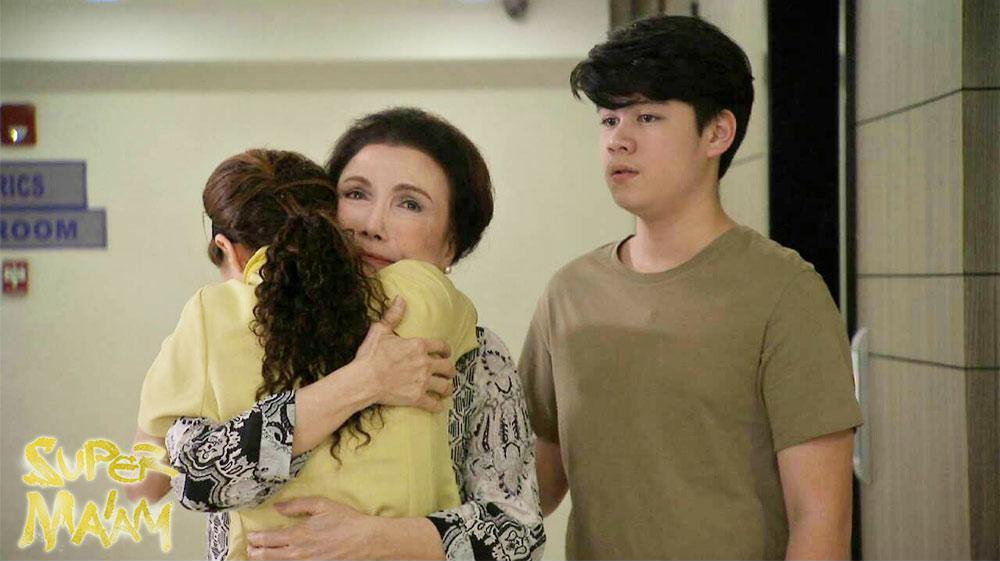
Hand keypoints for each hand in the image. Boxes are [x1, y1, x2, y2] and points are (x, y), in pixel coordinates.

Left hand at [246, 498, 375, 559]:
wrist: (364, 540)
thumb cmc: (345, 520)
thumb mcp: (322, 505)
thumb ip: (297, 505)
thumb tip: (278, 506)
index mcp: (299, 534)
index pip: (269, 539)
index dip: (256, 538)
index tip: (251, 535)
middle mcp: (299, 551)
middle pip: (270, 555)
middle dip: (256, 552)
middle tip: (249, 548)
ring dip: (266, 559)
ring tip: (258, 556)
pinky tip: (281, 559)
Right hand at [353, 296, 456, 411]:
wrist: (364, 380)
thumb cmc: (371, 355)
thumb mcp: (380, 330)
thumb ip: (393, 315)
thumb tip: (400, 298)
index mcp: (418, 346)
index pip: (441, 346)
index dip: (446, 349)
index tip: (446, 352)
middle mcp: (425, 363)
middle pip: (447, 367)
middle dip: (450, 370)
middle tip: (448, 372)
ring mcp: (422, 382)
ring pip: (444, 386)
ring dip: (448, 388)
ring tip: (447, 389)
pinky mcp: (417, 398)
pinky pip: (433, 404)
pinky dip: (437, 405)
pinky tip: (438, 405)